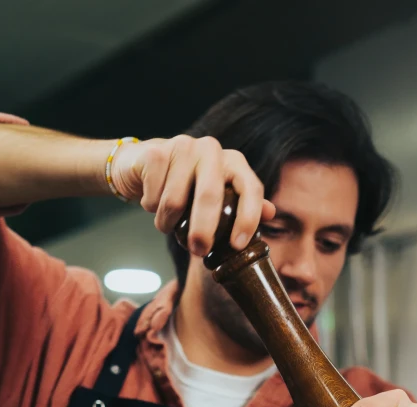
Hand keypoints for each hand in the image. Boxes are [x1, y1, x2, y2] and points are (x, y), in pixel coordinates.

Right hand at [110, 135, 274, 254]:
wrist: (146, 165)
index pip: (250, 189)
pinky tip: (152, 202)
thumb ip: (242, 206)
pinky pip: (154, 197)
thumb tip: (270, 212)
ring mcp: (183, 147)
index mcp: (233, 162)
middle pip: (210, 196)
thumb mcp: (219, 198)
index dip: (247, 218)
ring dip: (167, 223)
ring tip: (167, 224)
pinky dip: (151, 208)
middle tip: (197, 251)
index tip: (237, 245)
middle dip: (203, 230)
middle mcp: (212, 150)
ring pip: (175, 201)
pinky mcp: (157, 152)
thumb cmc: (188, 187)